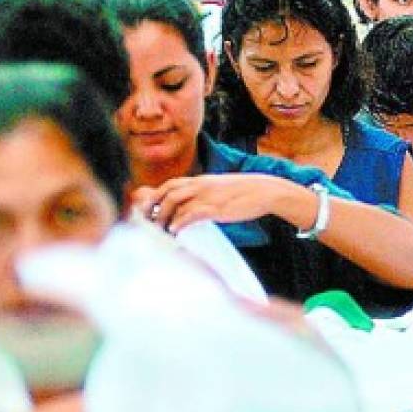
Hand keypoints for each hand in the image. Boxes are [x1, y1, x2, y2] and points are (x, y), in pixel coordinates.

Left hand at [132, 173, 294, 232]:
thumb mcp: (222, 190)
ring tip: (161, 230)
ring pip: (174, 202)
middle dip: (153, 206)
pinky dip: (179, 222)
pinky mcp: (215, 208)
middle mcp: (200, 185)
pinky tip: (175, 231)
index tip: (148, 209)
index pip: (171, 184)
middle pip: (167, 192)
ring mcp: (206, 196)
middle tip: (148, 222)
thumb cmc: (246, 193)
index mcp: (201, 181)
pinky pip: (190, 214)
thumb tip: (196, 209)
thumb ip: (207, 196)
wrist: (265, 191)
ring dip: (163, 217)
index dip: (156, 196)